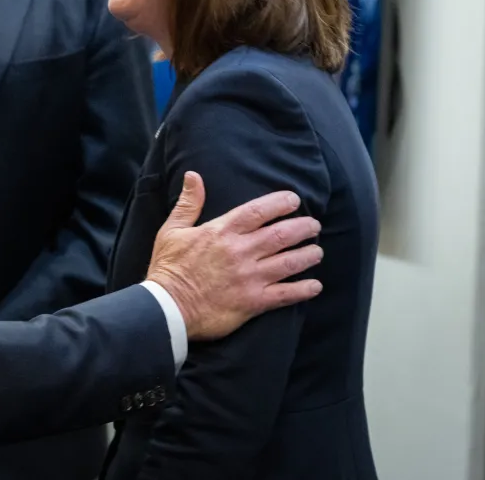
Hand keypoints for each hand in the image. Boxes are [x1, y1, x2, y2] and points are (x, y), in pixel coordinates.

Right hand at [143, 171, 322, 340]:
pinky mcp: (253, 302)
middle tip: (313, 225)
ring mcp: (249, 277)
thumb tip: (194, 175)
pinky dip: (303, 289)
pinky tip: (315, 285)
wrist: (167, 308)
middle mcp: (240, 252)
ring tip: (317, 251)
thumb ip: (188, 203)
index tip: (294, 200)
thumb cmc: (169, 268)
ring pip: (289, 262)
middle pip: (281, 234)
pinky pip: (286, 294)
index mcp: (222, 231)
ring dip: (308, 255)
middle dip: (302, 228)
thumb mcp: (172, 230)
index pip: (258, 211)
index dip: (280, 203)